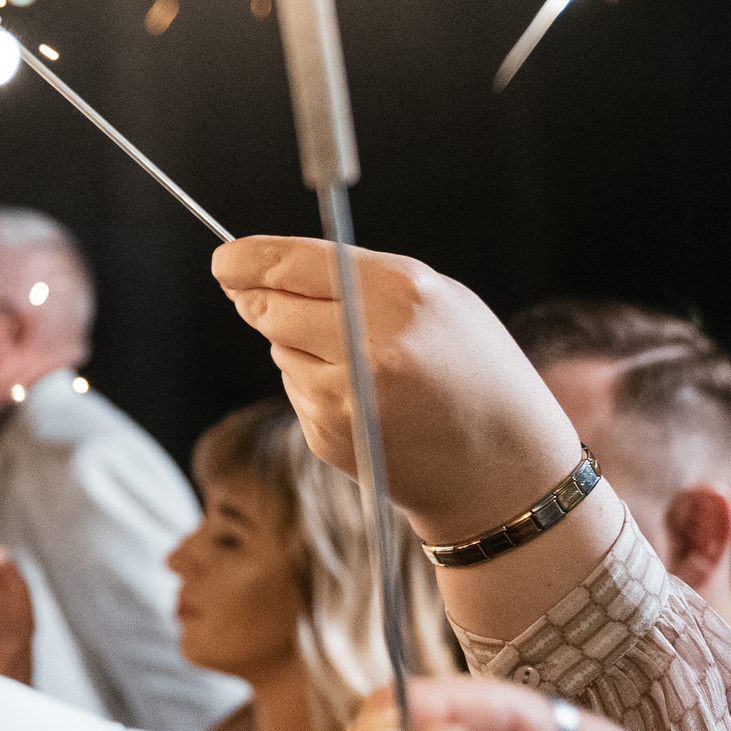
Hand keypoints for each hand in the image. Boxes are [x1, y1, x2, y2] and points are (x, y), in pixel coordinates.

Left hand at [211, 237, 579, 546]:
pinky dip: (315, 386)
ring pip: (280, 349)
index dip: (248, 259)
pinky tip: (365, 401)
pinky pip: (296, 390)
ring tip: (360, 363)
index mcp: (399, 293)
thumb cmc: (475, 372)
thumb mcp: (440, 302)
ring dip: (298, 345)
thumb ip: (360, 277)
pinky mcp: (330, 434)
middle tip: (260, 297)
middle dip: (258, 300)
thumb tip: (267, 272)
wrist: (505, 472)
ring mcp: (345, 394)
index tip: (225, 259)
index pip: (295, 263)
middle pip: (269, 307)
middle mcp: (367, 342)